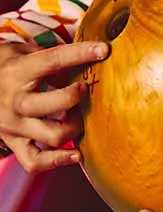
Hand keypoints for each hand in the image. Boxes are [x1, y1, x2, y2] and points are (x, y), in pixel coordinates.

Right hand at [0, 40, 106, 171]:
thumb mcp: (21, 51)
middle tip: (84, 89)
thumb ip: (49, 54)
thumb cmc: (6, 67)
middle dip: (72, 97)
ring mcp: (13, 125)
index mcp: (17, 72)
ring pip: (51, 135)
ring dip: (74, 127)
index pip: (51, 61)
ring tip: (80, 118)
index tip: (104, 50)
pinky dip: (57, 161)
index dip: (79, 54)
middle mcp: (14, 101)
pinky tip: (77, 154)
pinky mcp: (13, 142)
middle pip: (48, 104)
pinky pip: (35, 161)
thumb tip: (91, 50)